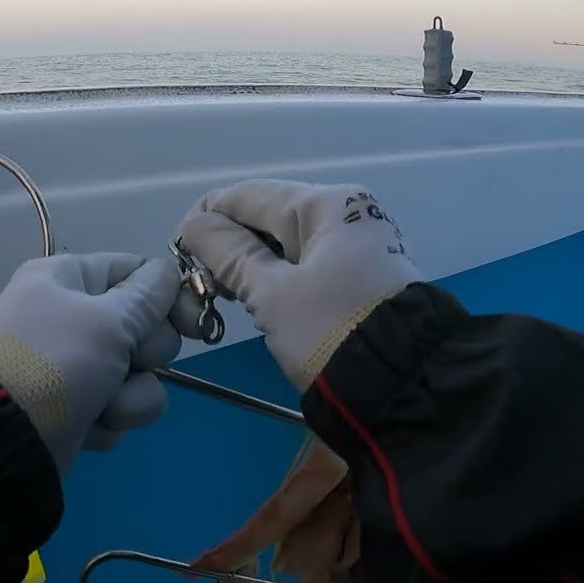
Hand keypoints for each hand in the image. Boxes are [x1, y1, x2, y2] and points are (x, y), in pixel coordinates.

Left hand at [0, 253, 181, 472]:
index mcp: (67, 278)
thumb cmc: (54, 364)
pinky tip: (86, 429)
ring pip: (138, 374)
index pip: (135, 269)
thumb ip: (148, 297)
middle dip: (145, 354)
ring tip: (103, 407)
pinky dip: (108, 420)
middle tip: (128, 362)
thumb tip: (168, 271)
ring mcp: (72, 364)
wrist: (0, 439)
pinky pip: (118, 406)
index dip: (170, 295)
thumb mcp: (107, 322)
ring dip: (130, 396)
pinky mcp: (75, 407)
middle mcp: (69, 315)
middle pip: (144, 325)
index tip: (195, 323)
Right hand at [178, 180, 420, 389]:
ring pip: (287, 243)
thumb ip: (229, 254)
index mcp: (327, 204)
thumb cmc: (331, 332)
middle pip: (269, 216)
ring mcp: (359, 245)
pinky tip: (258, 300)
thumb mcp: (272, 294)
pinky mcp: (362, 276)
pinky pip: (307, 264)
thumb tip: (196, 224)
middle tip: (201, 285)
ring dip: (252, 265)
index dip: (205, 218)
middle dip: (230, 245)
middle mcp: (347, 213)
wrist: (405, 386)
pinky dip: (279, 278)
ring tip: (224, 297)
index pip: (249, 196)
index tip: (177, 254)